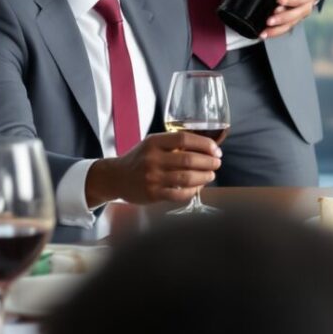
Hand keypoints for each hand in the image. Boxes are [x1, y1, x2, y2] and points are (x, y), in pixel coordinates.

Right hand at [88, 130, 221, 206]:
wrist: (116, 177)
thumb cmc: (139, 159)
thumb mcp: (151, 144)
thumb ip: (173, 144)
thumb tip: (205, 148)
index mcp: (154, 142)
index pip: (185, 139)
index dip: (204, 144)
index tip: (215, 150)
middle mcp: (153, 159)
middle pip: (189, 160)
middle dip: (208, 162)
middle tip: (217, 164)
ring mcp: (152, 178)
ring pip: (186, 178)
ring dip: (204, 177)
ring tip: (210, 175)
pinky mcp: (153, 194)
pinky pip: (179, 194)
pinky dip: (193, 191)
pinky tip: (198, 187)